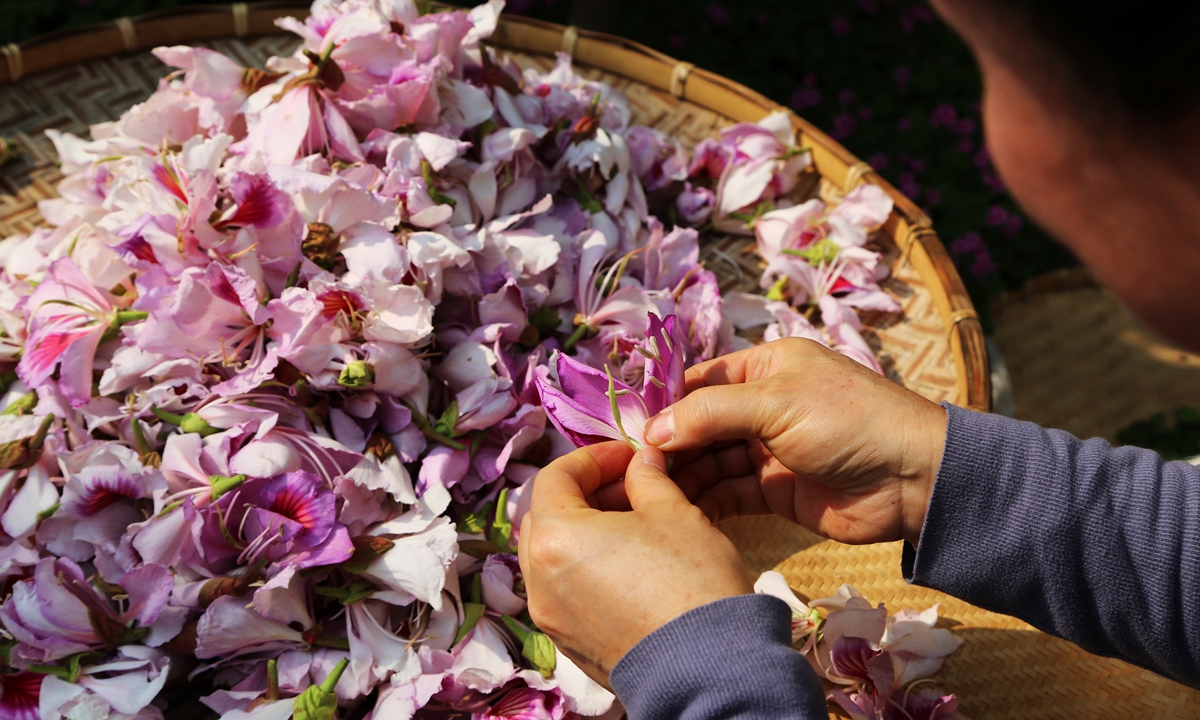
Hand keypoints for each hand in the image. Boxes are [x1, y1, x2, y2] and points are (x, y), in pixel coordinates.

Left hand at [518, 442, 752, 686]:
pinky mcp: (569, 644)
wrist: (709, 668)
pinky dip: (588, 569)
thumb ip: (647, 478)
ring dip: (586, 532)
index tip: (628, 456)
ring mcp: (551, 617)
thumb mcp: (673, 511)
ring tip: (635, 528)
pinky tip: (632, 567)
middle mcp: (538, 579)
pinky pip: (567, 592)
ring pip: (555, 557)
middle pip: (548, 516)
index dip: (594, 458)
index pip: (556, 477)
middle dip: (587, 494)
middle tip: (631, 487)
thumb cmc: (690, 580)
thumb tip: (641, 462)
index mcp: (555, 537)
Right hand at [644, 338, 946, 546]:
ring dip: (680, 478)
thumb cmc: (849, 421)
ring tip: (645, 498)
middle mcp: (761, 406)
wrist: (915, 479)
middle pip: (697, 425)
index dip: (662, 406)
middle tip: (627, 474)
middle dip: (665, 447)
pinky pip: (728, 494)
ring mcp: (767, 450)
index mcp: (764, 368)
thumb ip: (709, 415)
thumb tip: (651, 432)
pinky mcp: (775, 491)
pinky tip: (676, 515)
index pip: (698, 383)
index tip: (625, 433)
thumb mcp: (776, 404)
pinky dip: (704, 503)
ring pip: (709, 463)